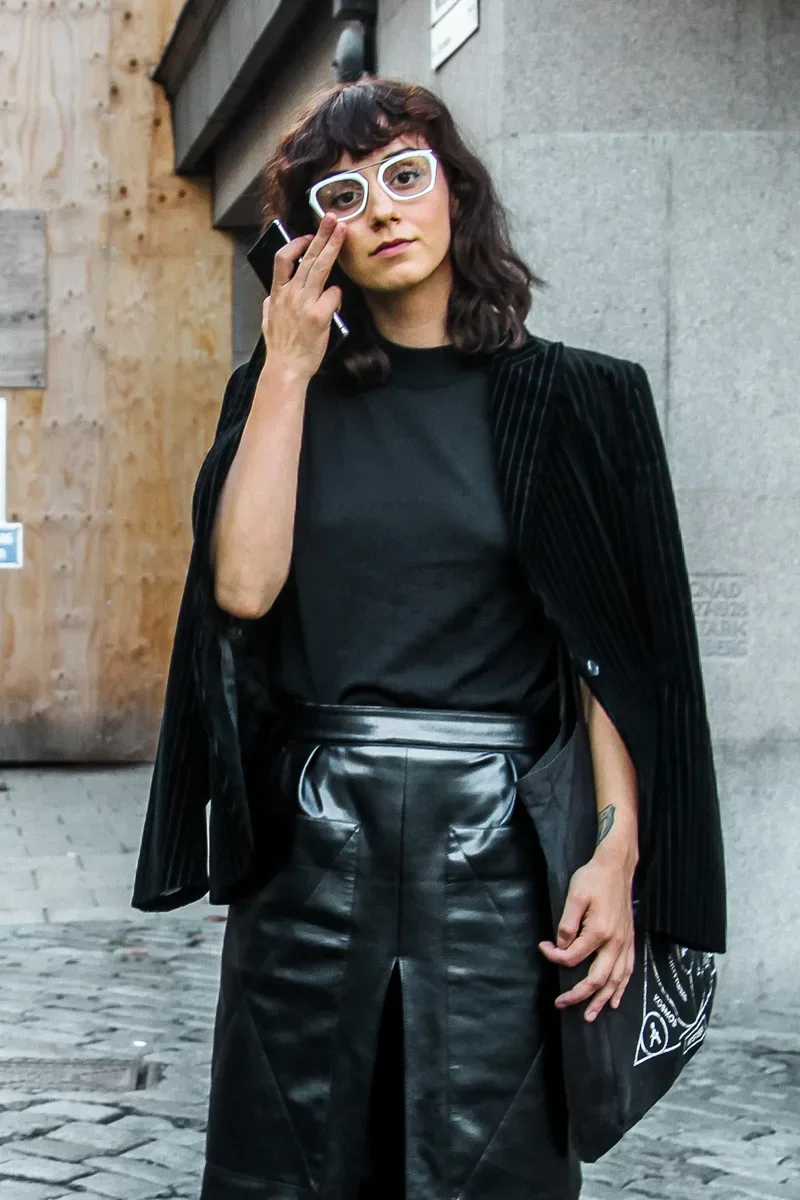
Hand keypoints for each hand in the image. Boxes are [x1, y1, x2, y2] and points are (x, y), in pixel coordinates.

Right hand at [261, 213, 345, 380]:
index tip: (308, 236)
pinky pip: (334, 295)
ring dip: (333, 247)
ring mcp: (305, 303)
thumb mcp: (268, 319)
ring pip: (321, 268)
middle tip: (332, 219)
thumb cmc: (281, 347)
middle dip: (321, 234)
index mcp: (277, 294)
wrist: (286, 368)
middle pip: (307, 257)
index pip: (283, 259)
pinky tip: (335, 303)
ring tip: (343, 231)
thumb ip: (272, 302)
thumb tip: (274, 293)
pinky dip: (337, 296)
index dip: (297, 243)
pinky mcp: (319, 315)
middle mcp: (290, 294)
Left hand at [539, 845, 635, 1021]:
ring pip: (615, 981)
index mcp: (599, 932)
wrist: (616, 867)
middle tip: (560, 1004)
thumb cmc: (593, 878)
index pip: (573, 956)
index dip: (555, 957)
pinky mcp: (630, 941)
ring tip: (589, 1016)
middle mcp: (615, 942)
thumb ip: (567, 924)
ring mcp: (625, 944)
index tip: (543, 948)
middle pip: (597, 979)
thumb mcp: (575, 895)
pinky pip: (628, 971)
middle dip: (578, 995)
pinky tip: (616, 1000)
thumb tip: (561, 947)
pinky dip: (622, 988)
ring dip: (602, 1000)